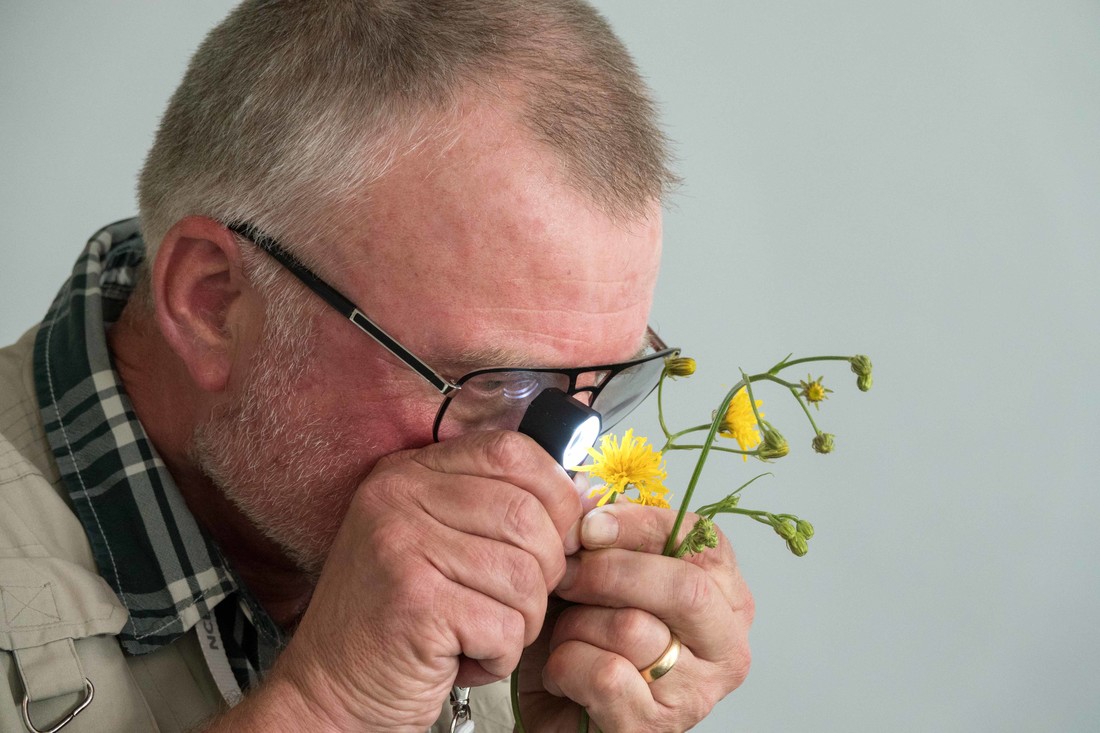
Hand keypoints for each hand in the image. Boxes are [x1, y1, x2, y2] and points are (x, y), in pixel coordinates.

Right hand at [262, 431, 583, 730]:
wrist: (327, 693)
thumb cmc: (391, 622)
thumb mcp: (433, 541)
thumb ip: (492, 507)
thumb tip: (582, 498)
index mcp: (407, 473)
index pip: (512, 451)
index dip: (555, 495)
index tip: (560, 535)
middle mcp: (398, 498)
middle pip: (529, 515)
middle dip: (545, 571)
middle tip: (514, 603)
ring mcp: (401, 547)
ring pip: (526, 575)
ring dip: (522, 621)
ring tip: (481, 633)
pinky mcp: (414, 604)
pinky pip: (506, 626)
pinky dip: (500, 656)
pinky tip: (464, 657)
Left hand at [517, 502, 753, 731]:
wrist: (559, 715)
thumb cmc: (584, 642)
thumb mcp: (593, 576)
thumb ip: (599, 532)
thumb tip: (587, 491)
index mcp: (723, 595)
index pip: (702, 539)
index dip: (640, 524)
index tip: (590, 525)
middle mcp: (725, 644)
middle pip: (684, 586)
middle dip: (610, 572)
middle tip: (565, 575)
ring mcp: (697, 692)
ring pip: (634, 629)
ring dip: (577, 626)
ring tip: (565, 637)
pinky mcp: (656, 727)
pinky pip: (605, 674)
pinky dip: (565, 667)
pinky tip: (563, 675)